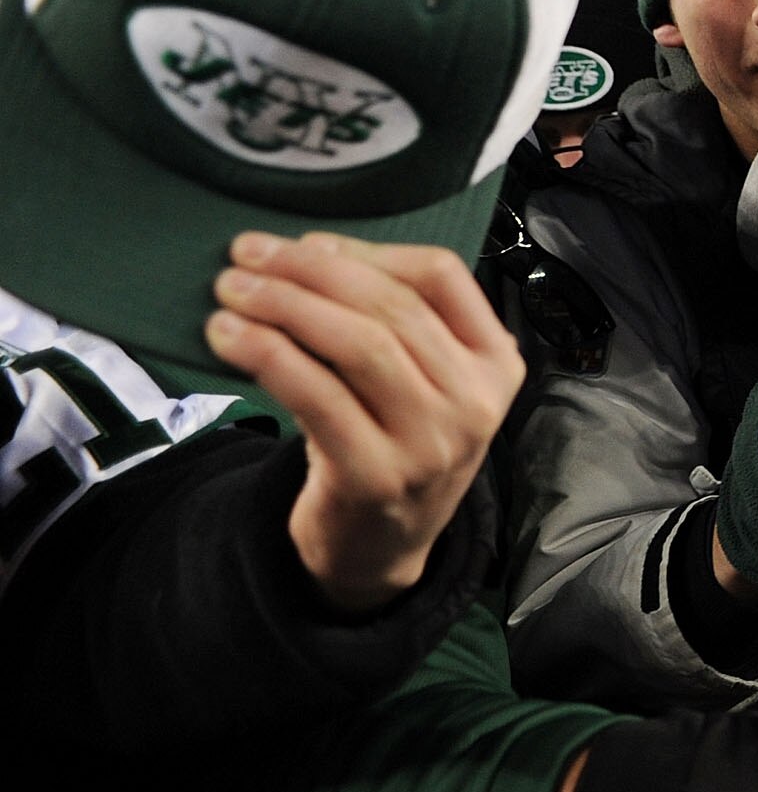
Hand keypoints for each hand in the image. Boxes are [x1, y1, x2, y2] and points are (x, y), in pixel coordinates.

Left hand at [204, 231, 524, 611]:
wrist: (381, 547)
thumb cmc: (394, 443)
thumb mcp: (423, 381)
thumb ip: (394, 322)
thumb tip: (304, 252)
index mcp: (495, 362)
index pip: (440, 276)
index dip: (365, 250)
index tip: (303, 244)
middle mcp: (475, 401)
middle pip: (391, 306)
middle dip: (308, 271)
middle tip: (244, 256)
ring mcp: (431, 443)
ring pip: (358, 344)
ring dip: (284, 306)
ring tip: (230, 292)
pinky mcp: (376, 476)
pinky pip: (317, 395)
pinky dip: (267, 355)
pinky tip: (227, 337)